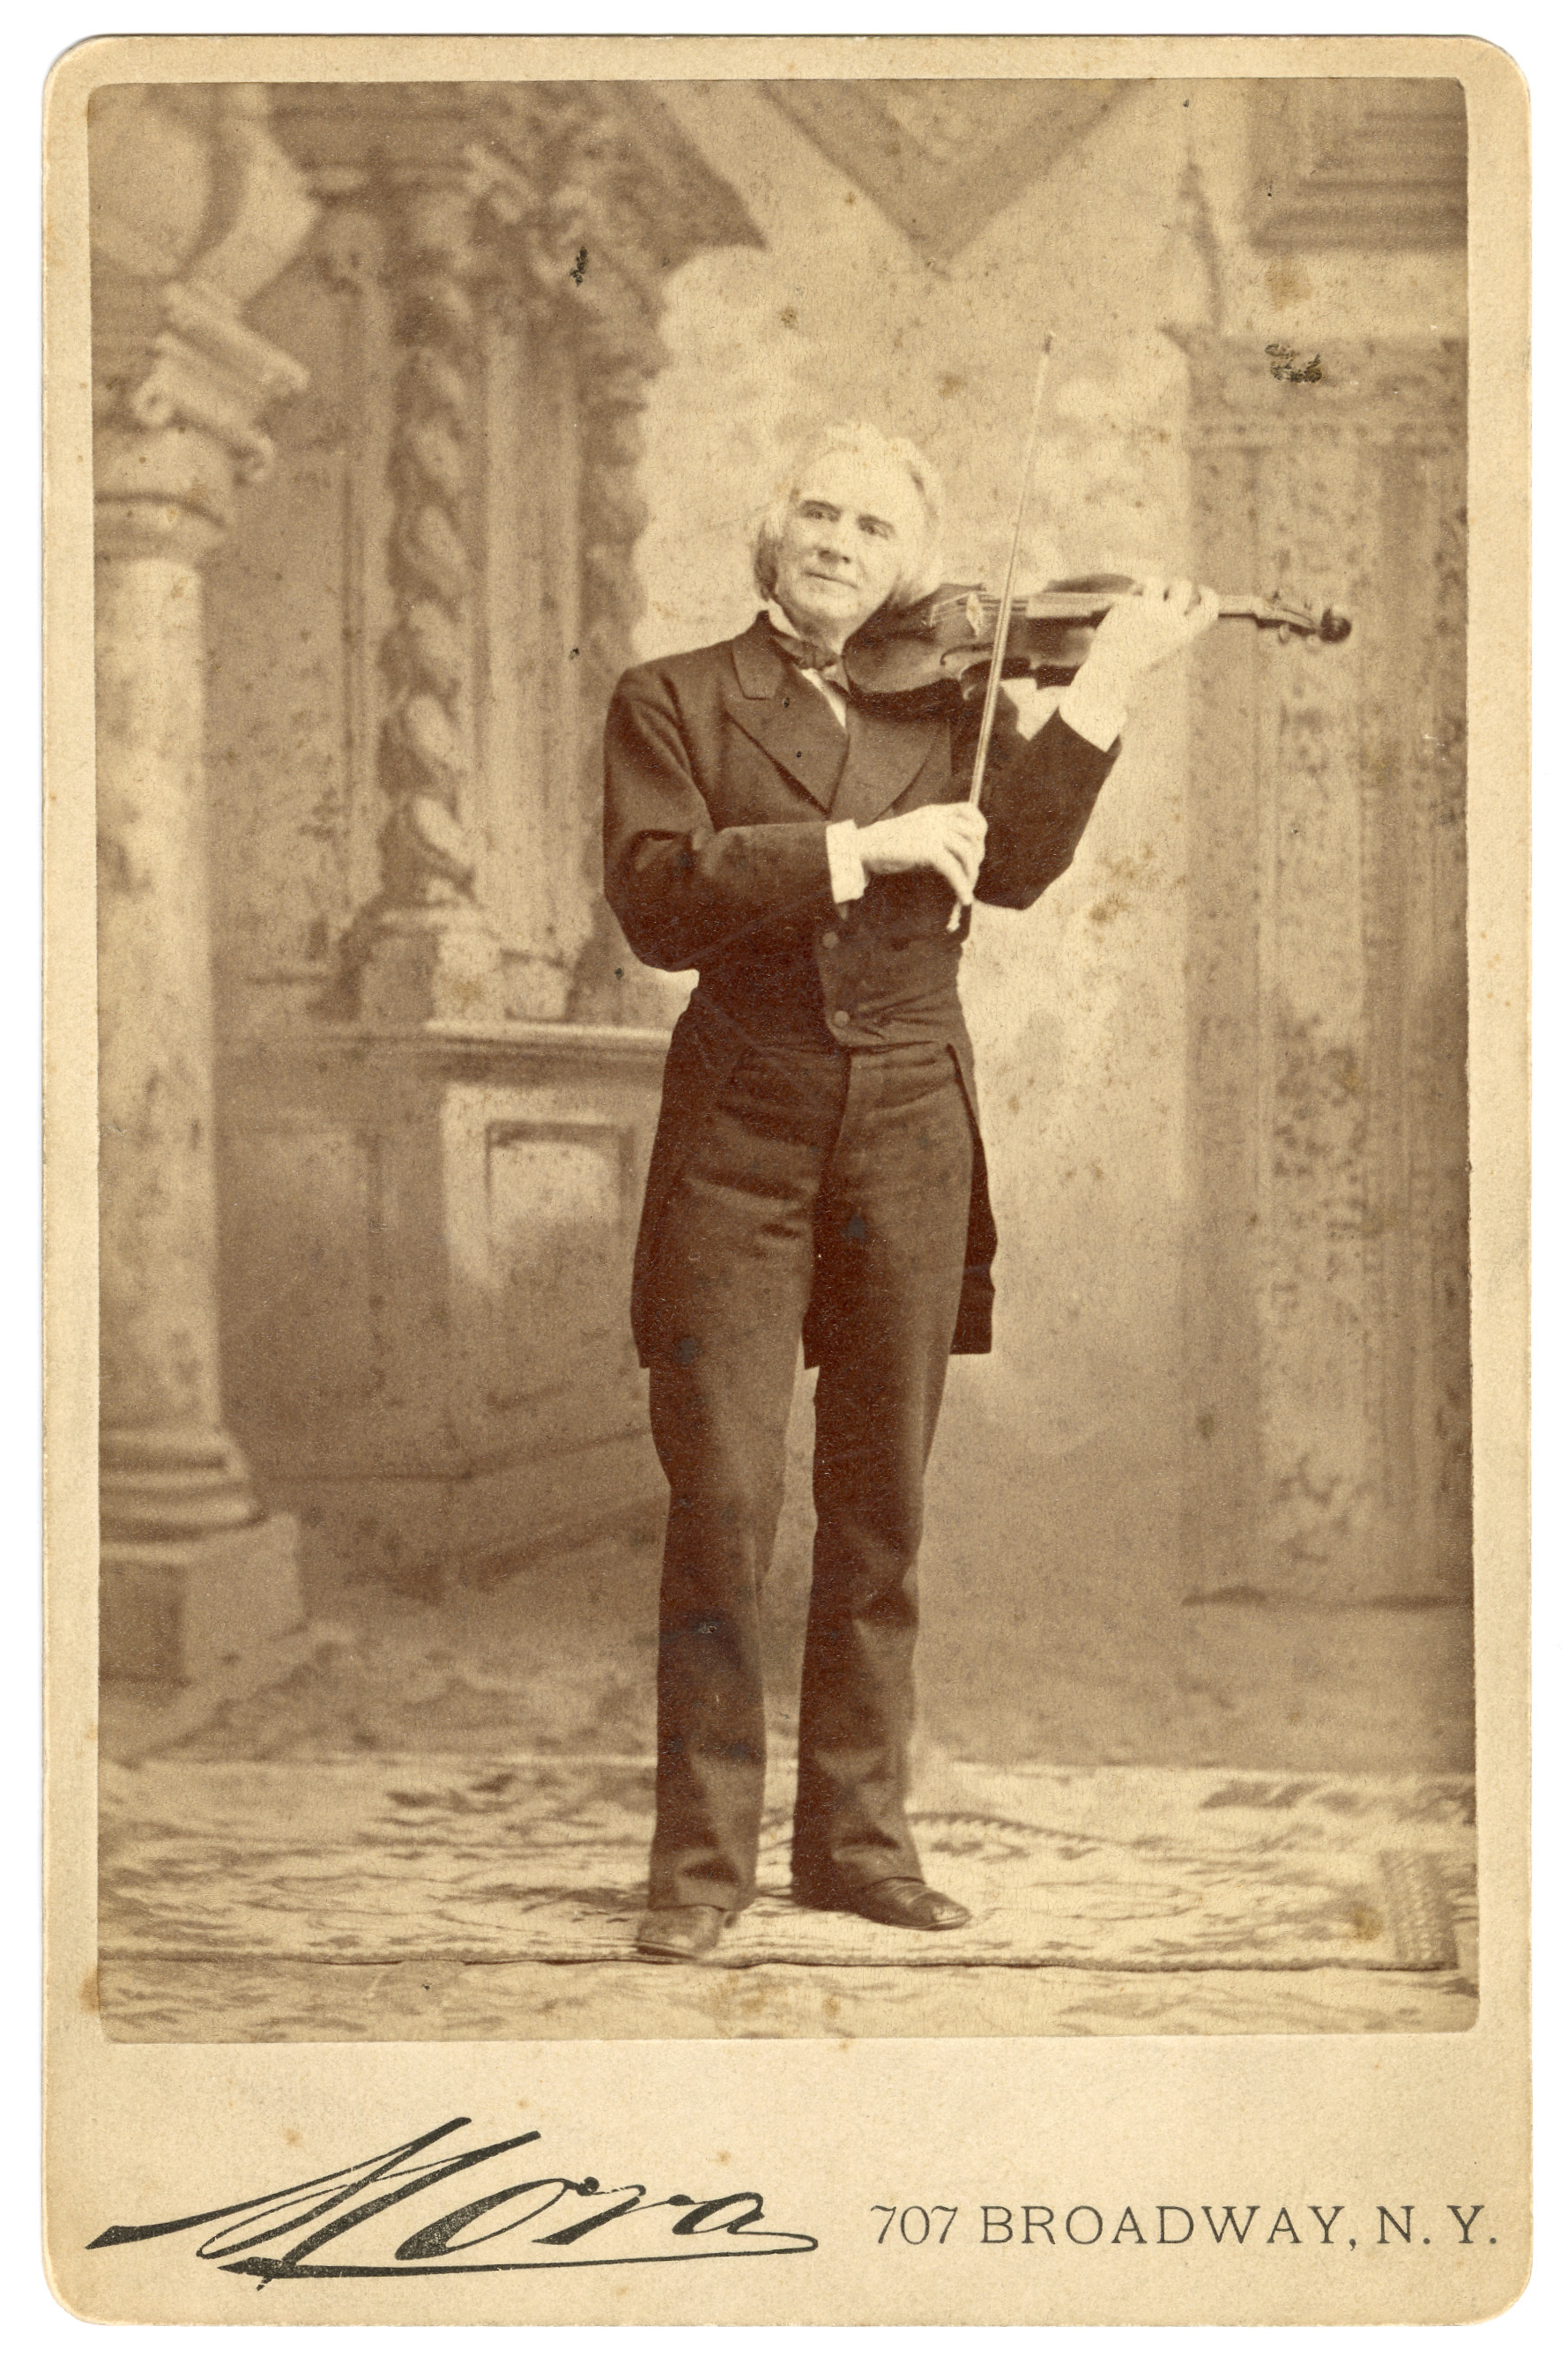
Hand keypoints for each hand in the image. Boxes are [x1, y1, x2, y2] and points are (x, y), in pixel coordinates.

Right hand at [857, 802, 988, 904]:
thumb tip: (958, 859)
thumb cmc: (886, 844)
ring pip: (967, 853)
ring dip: (971, 874)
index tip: (978, 845)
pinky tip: (964, 899)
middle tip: (971, 874)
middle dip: (978, 857)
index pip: (969, 810)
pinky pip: (954, 870)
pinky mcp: (928, 850)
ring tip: (967, 889)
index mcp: (934, 812)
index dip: (980, 828)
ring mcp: (933, 832)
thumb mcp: (916, 832)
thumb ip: (936, 837)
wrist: (862, 847)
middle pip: (974, 834)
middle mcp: (937, 819)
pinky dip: (962, 886)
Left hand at [1078, 576, 1219, 696]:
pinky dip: (1135, 591)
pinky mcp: (1133, 605)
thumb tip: (1186, 600)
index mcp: (1184, 635)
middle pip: (1183, 586)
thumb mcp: (1166, 646)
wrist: (1113, 668)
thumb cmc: (1139, 661)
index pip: (1209, 608)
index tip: (1200, 589)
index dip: (1208, 595)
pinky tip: (1128, 604)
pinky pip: (1138, 588)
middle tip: (1165, 592)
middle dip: (1175, 584)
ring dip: (1152, 586)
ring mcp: (1151, 611)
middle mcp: (1171, 621)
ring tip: (1142, 599)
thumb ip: (1177, 625)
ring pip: (1158, 582)